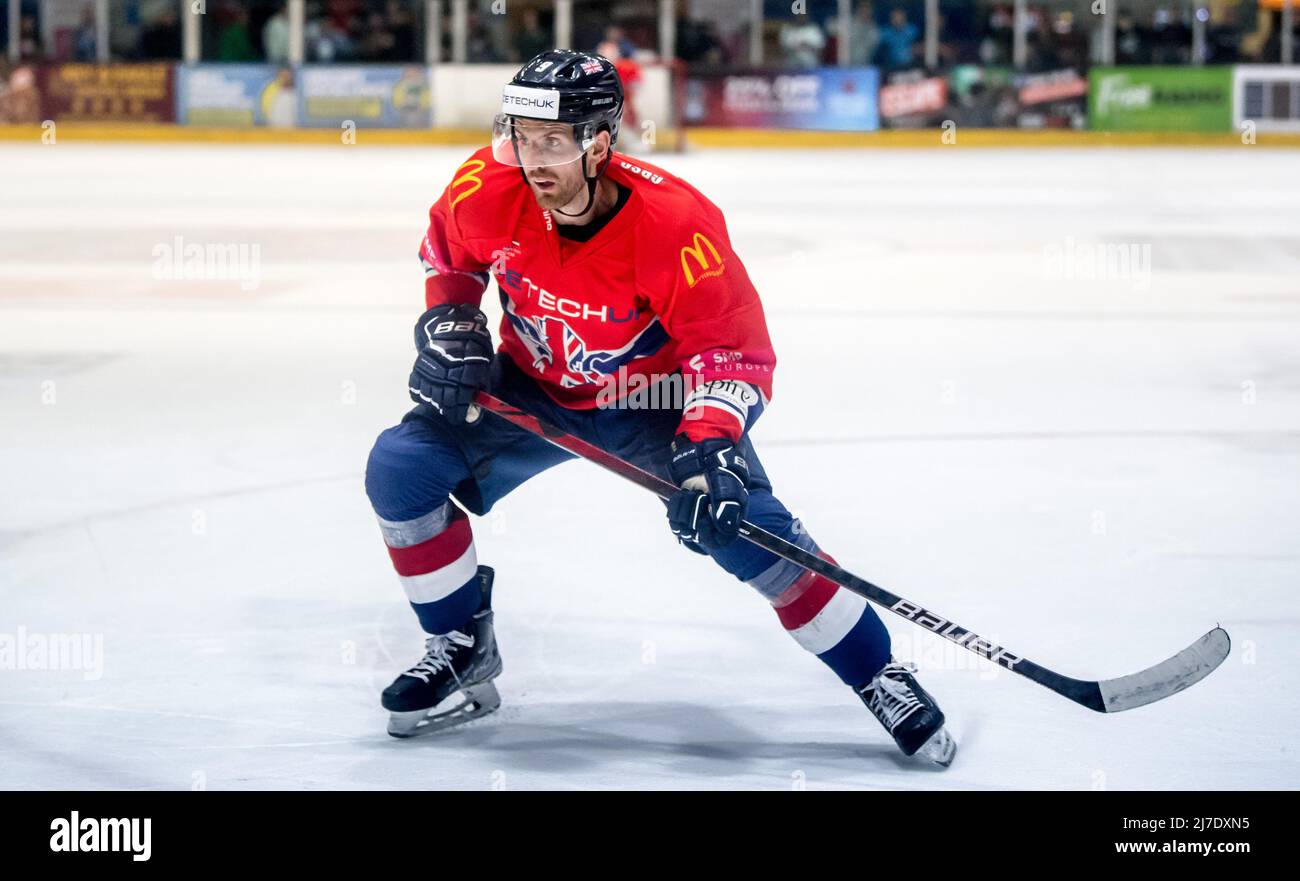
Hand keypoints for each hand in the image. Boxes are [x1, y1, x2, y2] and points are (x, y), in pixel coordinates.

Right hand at [408, 304, 492, 422]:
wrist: (451, 323)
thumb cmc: (471, 342)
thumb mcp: (483, 359)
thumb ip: (481, 381)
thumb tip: (478, 400)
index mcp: (466, 373)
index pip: (462, 400)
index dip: (460, 412)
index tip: (461, 417)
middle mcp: (447, 374)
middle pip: (445, 401)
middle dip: (449, 410)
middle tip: (452, 413)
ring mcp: (431, 371)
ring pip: (430, 396)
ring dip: (436, 403)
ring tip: (441, 403)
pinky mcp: (418, 367)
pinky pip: (415, 387)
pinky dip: (420, 393)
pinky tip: (427, 394)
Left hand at [666, 434, 749, 552]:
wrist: (704, 461)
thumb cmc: (719, 474)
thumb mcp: (727, 488)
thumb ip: (727, 508)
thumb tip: (722, 526)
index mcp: (727, 522)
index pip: (716, 541)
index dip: (707, 533)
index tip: (702, 520)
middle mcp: (712, 525)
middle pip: (697, 536)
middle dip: (694, 513)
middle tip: (698, 496)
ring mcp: (697, 521)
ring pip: (684, 530)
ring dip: (684, 508)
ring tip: (691, 493)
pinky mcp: (683, 515)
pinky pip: (674, 522)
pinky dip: (676, 507)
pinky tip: (682, 495)